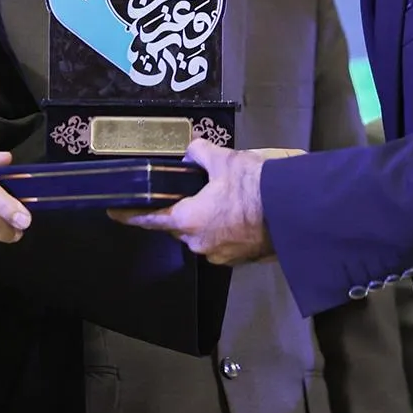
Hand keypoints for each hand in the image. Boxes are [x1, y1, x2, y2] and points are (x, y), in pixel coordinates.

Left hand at [110, 139, 301, 264]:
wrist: (297, 211)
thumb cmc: (256, 186)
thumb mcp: (224, 159)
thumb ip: (199, 153)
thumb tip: (191, 153)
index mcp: (189, 221)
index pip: (150, 219)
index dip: (130, 215)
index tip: (114, 212)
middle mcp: (200, 244)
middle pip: (179, 226)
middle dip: (182, 210)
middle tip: (195, 191)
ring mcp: (222, 255)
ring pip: (203, 235)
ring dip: (207, 219)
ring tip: (224, 199)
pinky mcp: (242, 260)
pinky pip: (224, 242)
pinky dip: (226, 229)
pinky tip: (240, 213)